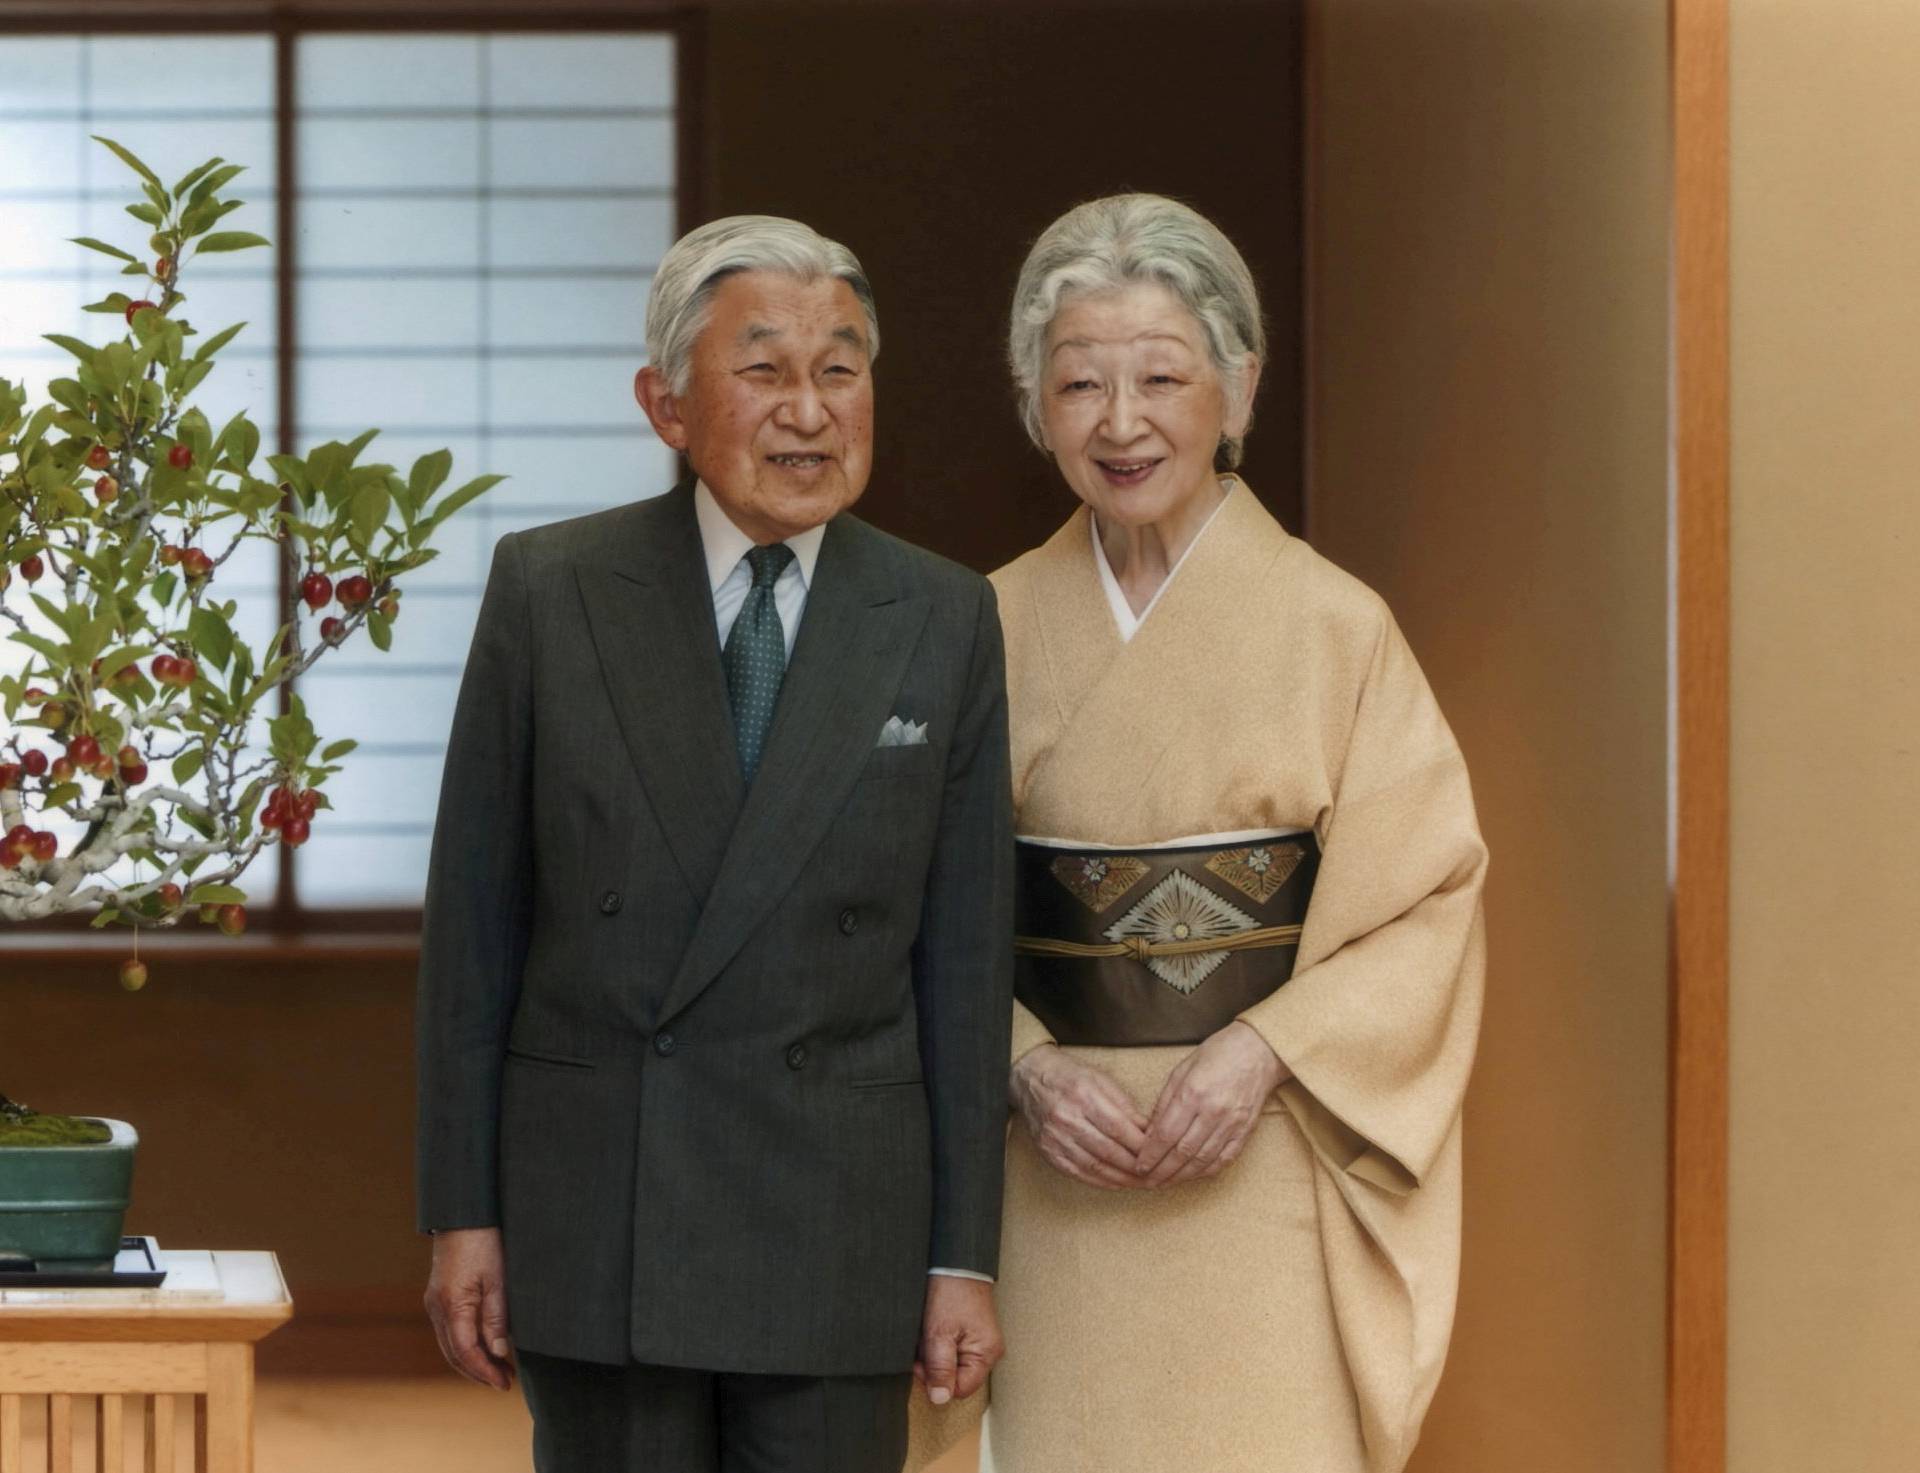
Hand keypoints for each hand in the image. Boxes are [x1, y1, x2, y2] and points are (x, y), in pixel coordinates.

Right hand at [424, 1227, 514, 1389]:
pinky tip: (485, 1347)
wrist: (463, 1215)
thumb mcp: (498, 1279)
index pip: (466, 1352)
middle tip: (505, 1381)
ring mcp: (434, 1304)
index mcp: (451, 1305)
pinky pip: (450, 1331)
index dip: (485, 1371)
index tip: (505, 1383)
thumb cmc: (485, 1242)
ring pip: (450, 1345)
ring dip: (473, 1361)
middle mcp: (436, 1308)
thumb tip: (498, 1353)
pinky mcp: (438, 1298)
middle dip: (479, 1372)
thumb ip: (497, 1317)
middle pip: (454, 1354)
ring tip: (500, 1369)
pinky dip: (466, 1345)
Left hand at [914, 1275, 1003, 1405]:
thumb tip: (940, 1400)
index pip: (958, 1389)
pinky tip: (933, 1328)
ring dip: (934, 1352)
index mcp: (986, 1355)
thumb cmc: (950, 1294)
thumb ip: (940, 1369)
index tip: (922, 1360)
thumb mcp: (939, 1334)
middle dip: (933, 1364)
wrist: (955, 1261)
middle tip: (924, 1342)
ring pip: (950, 1363)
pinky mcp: (971, 1333)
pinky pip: (951, 1350)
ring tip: (929, 1331)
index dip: (936, 1380)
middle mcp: (988, 1352)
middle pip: (954, 1377)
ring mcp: (979, 1342)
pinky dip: (938, 1342)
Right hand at [1010, 1044, 1151, 1189]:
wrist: (1030, 1078)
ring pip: (1094, 1167)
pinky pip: (1078, 1173)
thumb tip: (1148, 1130)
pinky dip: (1100, 1182)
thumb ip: (1125, 1105)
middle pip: (1108, 1151)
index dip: (1140, 1145)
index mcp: (1083, 1095)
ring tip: (1141, 1182)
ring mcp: (1055, 1138)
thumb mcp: (1100, 1079)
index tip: (1158, 1153)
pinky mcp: (1048, 1152)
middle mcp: (1066, 1118)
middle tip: (1155, 1174)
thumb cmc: (1069, 1075)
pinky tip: (1117, 1183)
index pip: (1118, 1128)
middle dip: (1135, 1166)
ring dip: (1121, 1179)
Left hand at [1134, 1021, 1288, 1187]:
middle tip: (1148, 1182)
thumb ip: (1165, 1102)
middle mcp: (1213, 1112)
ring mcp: (1232, 1124)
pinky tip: (1192, 1175)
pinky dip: (1206, 1171)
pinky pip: (1224, 1159)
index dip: (1151, 1155)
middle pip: (1183, 1152)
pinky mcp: (1246, 1131)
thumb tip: (1150, 1132)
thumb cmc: (1217, 1054)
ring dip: (1181, 1176)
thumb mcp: (1182, 1070)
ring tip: (1165, 1183)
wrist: (1258, 1051)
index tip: (1139, 1166)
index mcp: (1193, 1093)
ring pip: (1203, 1161)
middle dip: (1162, 1171)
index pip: (1166, 1134)